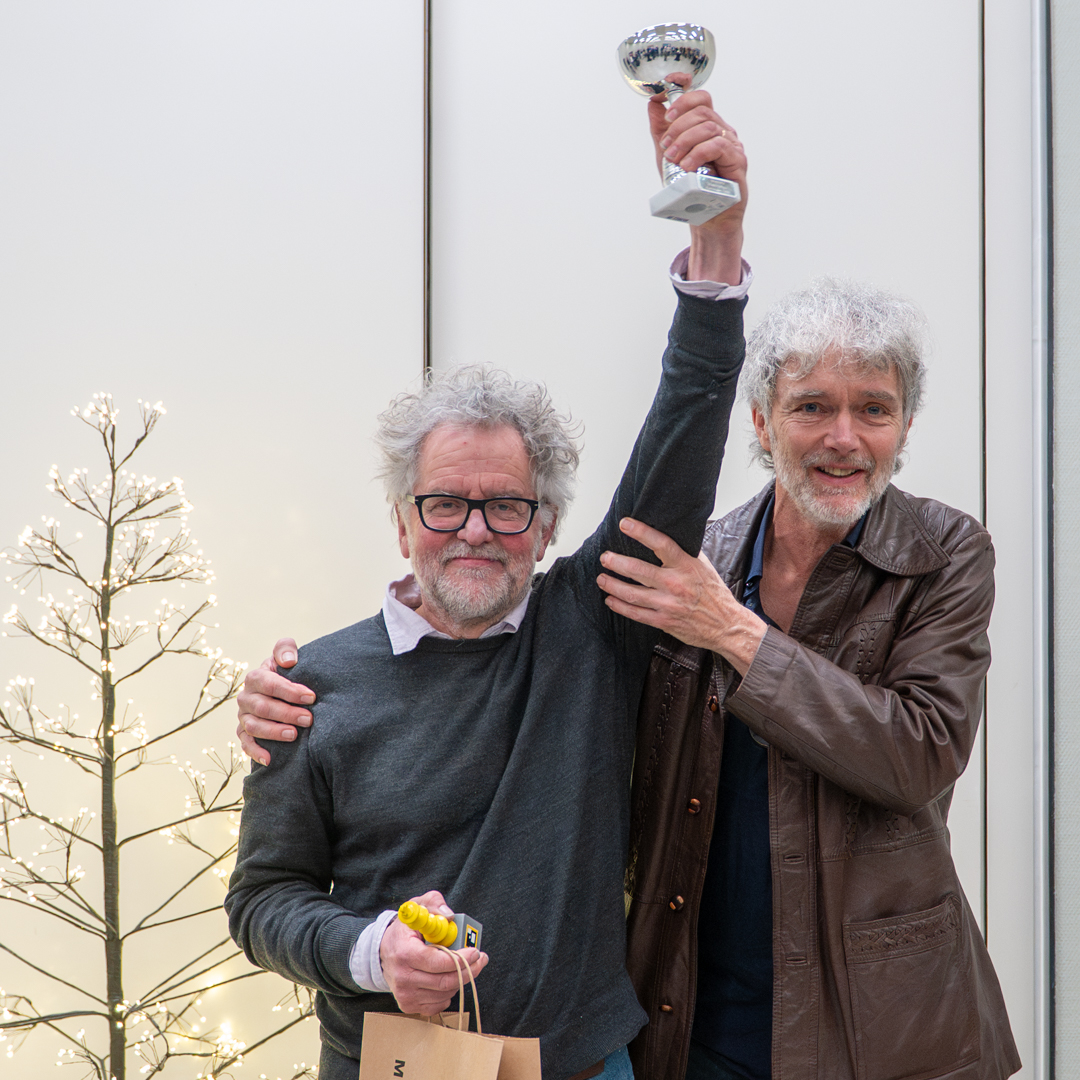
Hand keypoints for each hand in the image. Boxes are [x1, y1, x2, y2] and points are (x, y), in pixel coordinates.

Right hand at [235, 638, 315, 765]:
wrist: (283, 692)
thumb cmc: (288, 672)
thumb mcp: (287, 656)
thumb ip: (286, 649)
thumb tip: (289, 661)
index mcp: (256, 678)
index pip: (269, 683)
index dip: (289, 691)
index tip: (311, 697)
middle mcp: (246, 698)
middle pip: (263, 707)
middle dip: (287, 713)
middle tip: (308, 719)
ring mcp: (244, 716)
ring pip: (254, 726)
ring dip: (273, 732)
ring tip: (294, 735)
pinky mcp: (244, 733)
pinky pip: (246, 744)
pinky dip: (256, 752)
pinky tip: (270, 759)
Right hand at [380, 891, 489, 1014]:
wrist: (383, 952)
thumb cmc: (405, 930)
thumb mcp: (418, 906)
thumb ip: (434, 903)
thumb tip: (450, 915)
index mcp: (405, 953)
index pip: (437, 962)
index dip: (460, 958)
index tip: (475, 951)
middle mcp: (403, 978)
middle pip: (444, 981)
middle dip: (468, 970)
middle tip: (480, 960)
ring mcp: (405, 994)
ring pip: (444, 993)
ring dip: (460, 980)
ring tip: (464, 966)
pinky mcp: (408, 1004)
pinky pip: (438, 1004)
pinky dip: (449, 992)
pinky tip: (448, 978)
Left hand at [597, 517, 765, 674]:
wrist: (726, 625)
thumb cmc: (713, 592)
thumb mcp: (703, 566)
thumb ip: (685, 550)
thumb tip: (672, 530)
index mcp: (687, 566)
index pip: (661, 544)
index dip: (641, 532)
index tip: (625, 524)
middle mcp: (676, 584)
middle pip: (639, 570)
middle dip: (617, 562)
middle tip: (605, 557)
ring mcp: (668, 604)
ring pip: (632, 593)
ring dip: (613, 585)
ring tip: (601, 578)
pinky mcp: (663, 621)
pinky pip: (636, 613)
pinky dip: (620, 606)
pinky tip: (610, 599)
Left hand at [647, 81, 746, 281]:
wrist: (705, 220)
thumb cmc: (690, 190)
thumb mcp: (668, 157)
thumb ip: (661, 131)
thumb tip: (653, 103)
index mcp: (707, 128)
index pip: (700, 98)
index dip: (685, 89)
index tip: (667, 91)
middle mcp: (722, 132)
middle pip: (702, 109)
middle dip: (678, 125)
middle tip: (666, 146)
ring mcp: (732, 146)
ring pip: (708, 126)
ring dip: (685, 141)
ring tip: (674, 160)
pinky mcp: (737, 162)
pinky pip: (719, 146)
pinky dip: (699, 153)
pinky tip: (688, 166)